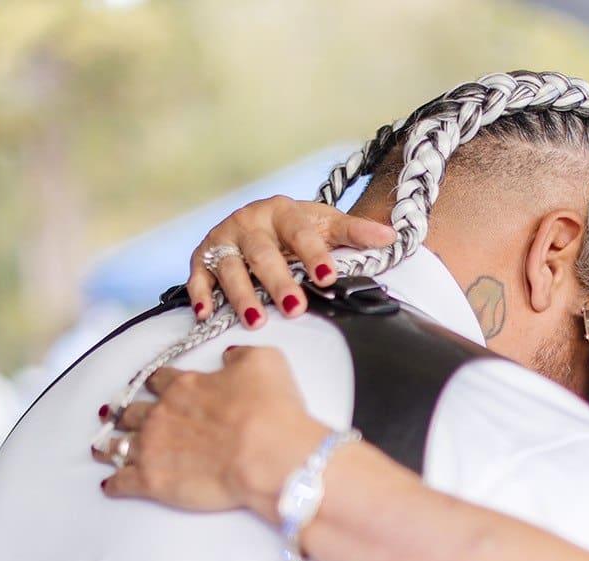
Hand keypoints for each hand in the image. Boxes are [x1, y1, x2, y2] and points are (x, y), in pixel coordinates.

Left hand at [99, 345, 328, 520]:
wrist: (267, 454)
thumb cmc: (271, 410)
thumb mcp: (265, 363)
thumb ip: (241, 356)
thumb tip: (229, 356)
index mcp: (184, 386)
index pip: (159, 380)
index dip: (154, 382)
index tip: (151, 385)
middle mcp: (161, 414)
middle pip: (131, 411)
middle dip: (121, 413)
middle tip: (112, 415)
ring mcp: (152, 447)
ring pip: (118, 444)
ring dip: (108, 446)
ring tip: (100, 449)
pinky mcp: (152, 481)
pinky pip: (122, 482)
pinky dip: (113, 483)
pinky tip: (109, 485)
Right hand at [187, 197, 395, 327]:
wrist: (261, 219)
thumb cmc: (297, 228)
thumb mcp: (326, 225)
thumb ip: (355, 232)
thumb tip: (390, 236)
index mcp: (282, 212)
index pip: (300, 233)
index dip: (314, 255)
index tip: (328, 277)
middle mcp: (249, 222)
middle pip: (263, 254)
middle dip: (278, 282)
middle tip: (295, 308)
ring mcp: (224, 239)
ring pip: (231, 268)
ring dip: (241, 294)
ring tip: (256, 320)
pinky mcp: (203, 256)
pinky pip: (199, 275)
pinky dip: (201, 294)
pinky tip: (207, 314)